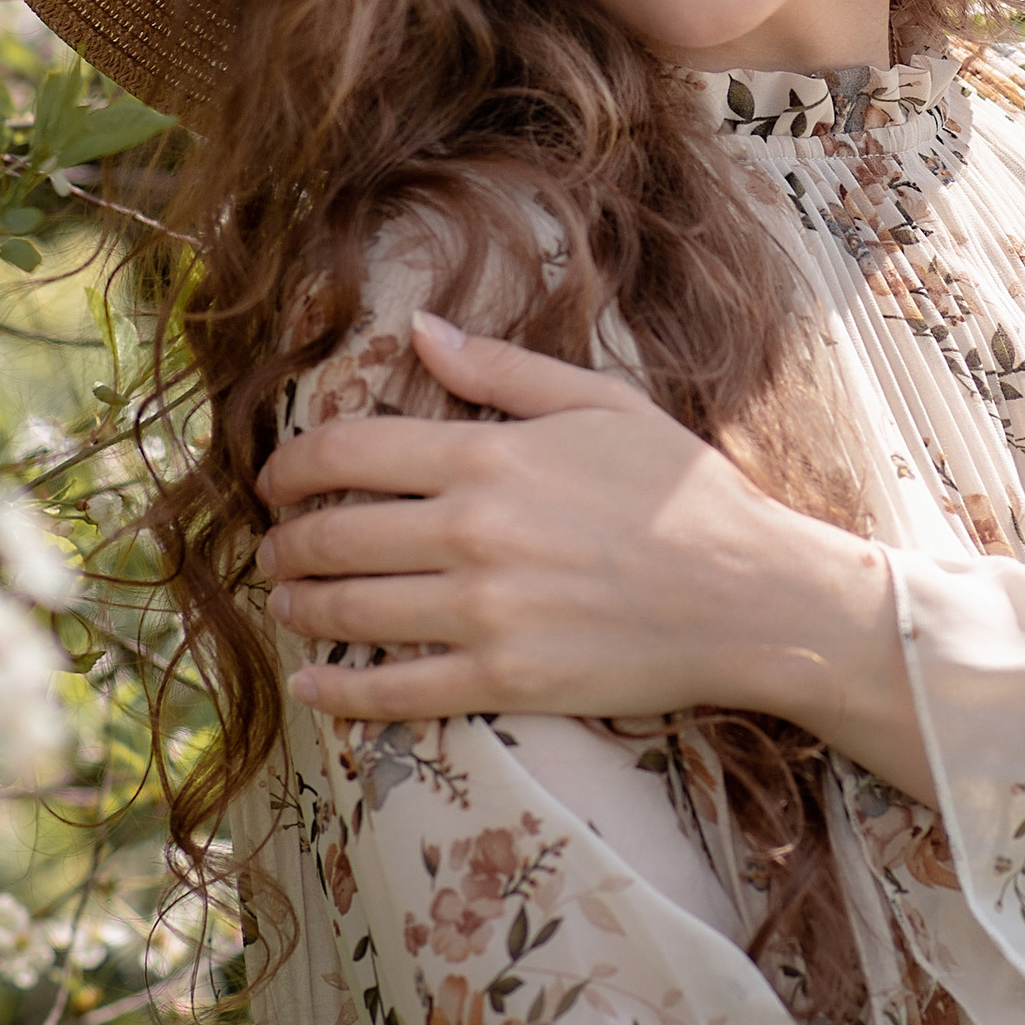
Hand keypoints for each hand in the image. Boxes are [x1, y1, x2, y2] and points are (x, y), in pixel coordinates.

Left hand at [256, 313, 923, 782]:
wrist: (751, 595)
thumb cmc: (683, 492)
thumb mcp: (600, 402)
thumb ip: (501, 369)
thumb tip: (418, 331)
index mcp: (489, 455)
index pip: (349, 451)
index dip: (292, 464)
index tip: (273, 477)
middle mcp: (473, 532)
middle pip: (336, 534)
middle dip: (286, 540)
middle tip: (272, 546)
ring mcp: (486, 613)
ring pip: (353, 610)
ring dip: (301, 605)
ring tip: (286, 601)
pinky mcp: (506, 681)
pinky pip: (397, 692)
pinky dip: (340, 692)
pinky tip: (310, 686)